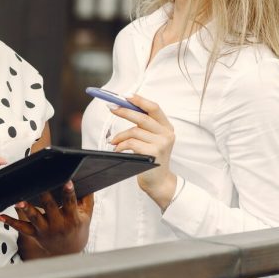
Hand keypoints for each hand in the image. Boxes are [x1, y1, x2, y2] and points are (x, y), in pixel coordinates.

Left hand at [0, 181, 92, 257]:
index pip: (71, 203)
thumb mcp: (87, 215)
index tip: (67, 181)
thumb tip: (88, 178)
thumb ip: (87, 198)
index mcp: (72, 218)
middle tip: (38, 185)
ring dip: (26, 209)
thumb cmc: (78, 228)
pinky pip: (20, 227)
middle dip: (44, 197)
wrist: (69, 251)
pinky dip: (9, 221)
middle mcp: (58, 224)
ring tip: (19, 201)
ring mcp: (45, 230)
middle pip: (50, 208)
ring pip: (34, 218)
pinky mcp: (34, 234)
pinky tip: (0, 214)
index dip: (68, 192)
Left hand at [109, 94, 176, 208]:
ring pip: (134, 131)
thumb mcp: (151, 139)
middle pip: (142, 117)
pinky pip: (131, 144)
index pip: (154, 108)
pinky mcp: (153, 154)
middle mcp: (167, 134)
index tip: (125, 96)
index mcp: (167, 127)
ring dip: (119, 136)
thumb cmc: (151, 158)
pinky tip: (118, 149)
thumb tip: (123, 107)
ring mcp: (161, 144)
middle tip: (111, 108)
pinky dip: (121, 145)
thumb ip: (143, 125)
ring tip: (113, 142)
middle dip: (124, 111)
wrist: (158, 181)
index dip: (139, 100)